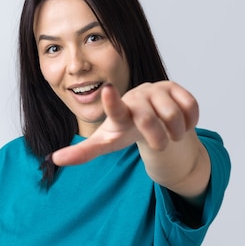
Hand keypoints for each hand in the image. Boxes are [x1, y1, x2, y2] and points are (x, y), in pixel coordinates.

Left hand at [51, 81, 199, 165]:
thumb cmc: (123, 129)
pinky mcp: (175, 86)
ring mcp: (156, 89)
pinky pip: (190, 107)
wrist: (148, 117)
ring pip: (174, 116)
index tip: (107, 90)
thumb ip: (82, 152)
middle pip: (149, 120)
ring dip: (175, 132)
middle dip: (157, 137)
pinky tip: (180, 121)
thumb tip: (54, 159)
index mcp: (119, 111)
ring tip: (168, 131)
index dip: (111, 101)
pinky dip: (190, 121)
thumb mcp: (106, 142)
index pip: (114, 107)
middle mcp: (135, 96)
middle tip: (158, 142)